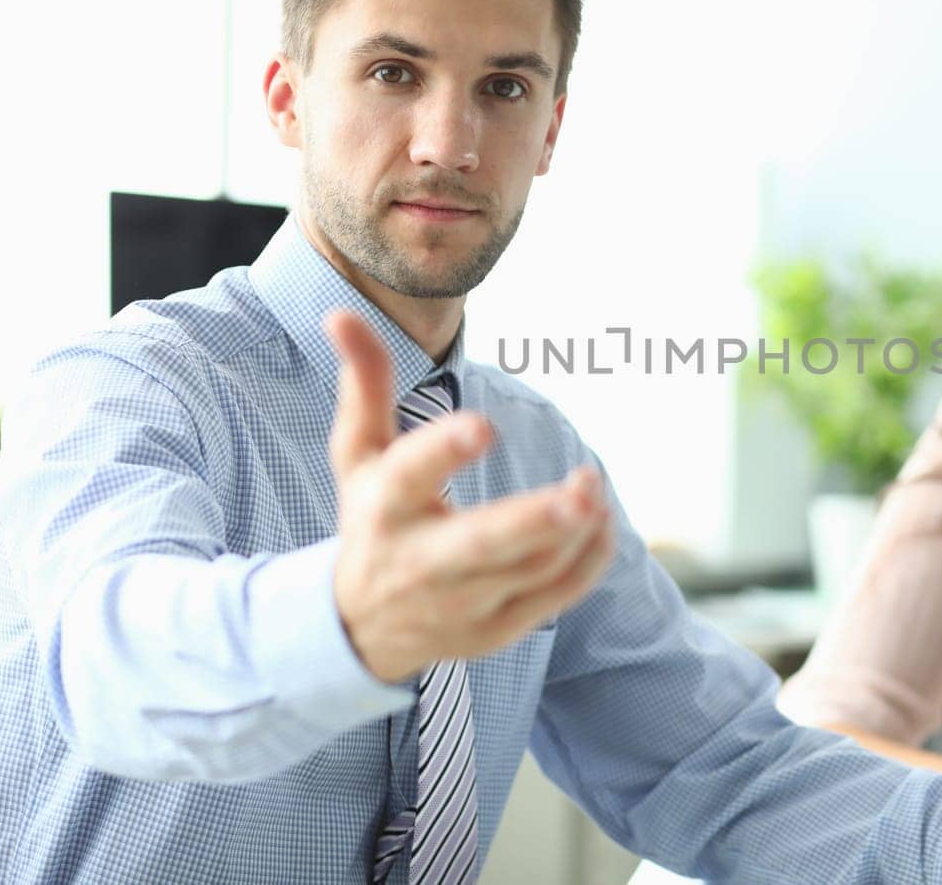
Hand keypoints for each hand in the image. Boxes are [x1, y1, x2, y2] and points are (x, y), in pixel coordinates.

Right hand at [325, 310, 615, 682]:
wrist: (357, 628)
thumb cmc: (369, 519)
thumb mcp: (357, 456)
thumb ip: (364, 385)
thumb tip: (340, 312)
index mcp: (383, 507)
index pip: (410, 476)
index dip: (443, 451)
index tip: (482, 427)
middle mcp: (420, 560)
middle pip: (482, 543)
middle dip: (534, 520)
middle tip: (581, 490)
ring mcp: (461, 602)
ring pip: (531, 569)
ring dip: (575, 528)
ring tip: (591, 485)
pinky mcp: (495, 629)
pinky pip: (554, 597)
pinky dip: (586, 561)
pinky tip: (600, 521)